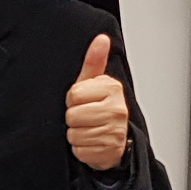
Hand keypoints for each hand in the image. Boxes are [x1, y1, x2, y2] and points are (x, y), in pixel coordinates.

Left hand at [65, 35, 132, 171]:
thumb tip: (101, 38)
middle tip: (85, 117)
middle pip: (72, 115)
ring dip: (77, 134)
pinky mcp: (109, 151)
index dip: (73, 99)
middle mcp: (117, 109)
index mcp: (112, 89)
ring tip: (89, 129)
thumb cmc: (102, 108)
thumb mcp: (95, 83)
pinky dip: (81, 149)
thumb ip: (95, 61)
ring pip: (74, 134)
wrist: (117, 139)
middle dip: (74, 118)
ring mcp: (114, 132)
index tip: (82, 101)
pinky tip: (91, 142)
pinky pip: (79, 150)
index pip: (74, 94)